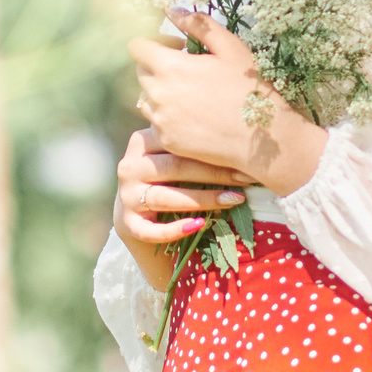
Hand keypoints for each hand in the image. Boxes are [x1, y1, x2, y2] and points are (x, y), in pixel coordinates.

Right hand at [113, 127, 254, 289]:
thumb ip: (191, 143)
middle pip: (175, 168)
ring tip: (233, 200)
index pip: (178, 143)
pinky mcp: (127, 224)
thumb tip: (241, 141)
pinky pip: (151, 230)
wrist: (136, 211)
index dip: (212, 149)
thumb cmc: (166, 178)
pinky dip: (176, 229)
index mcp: (141, 141)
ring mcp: (126, 197)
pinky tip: (200, 225)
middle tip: (245, 179)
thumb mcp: (171, 154)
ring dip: (203, 199)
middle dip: (214, 173)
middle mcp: (129, 167)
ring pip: (166, 198)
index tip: (243, 155)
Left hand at [127, 11, 327, 198]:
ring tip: (191, 92)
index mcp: (170, 67)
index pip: (137, 46)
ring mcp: (160, 120)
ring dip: (161, 90)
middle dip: (158, 64)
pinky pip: (156, 121)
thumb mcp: (230, 47)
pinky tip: (195, 114)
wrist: (261, 138)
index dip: (155, 41)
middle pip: (140, 71)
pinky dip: (168, 114)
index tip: (178, 46)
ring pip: (146, 97)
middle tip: (188, 68)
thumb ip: (198, 24)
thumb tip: (172, 10)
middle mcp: (158, 94)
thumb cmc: (249, 88)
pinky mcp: (167, 140)